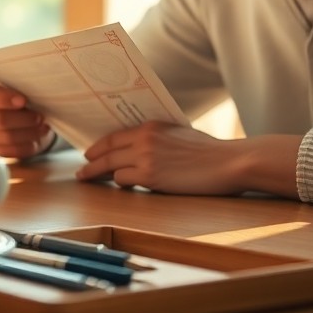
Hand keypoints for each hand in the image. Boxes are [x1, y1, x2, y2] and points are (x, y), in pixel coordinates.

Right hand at [0, 82, 52, 158]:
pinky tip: (35, 140)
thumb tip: (32, 92)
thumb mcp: (19, 86)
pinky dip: (26, 146)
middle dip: (23, 120)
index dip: (4, 99)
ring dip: (29, 133)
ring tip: (42, 128)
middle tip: (39, 117)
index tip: (23, 101)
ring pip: (6, 137)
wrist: (21, 114)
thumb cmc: (20, 97)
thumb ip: (19, 87)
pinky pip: (9, 152)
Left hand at [77, 122, 241, 194]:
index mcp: (150, 126)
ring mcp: (145, 157)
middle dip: (91, 162)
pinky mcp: (150, 176)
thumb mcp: (177, 135)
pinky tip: (119, 186)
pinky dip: (120, 183)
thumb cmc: (209, 151)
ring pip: (111, 166)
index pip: (115, 136)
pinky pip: (123, 180)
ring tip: (89, 179)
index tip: (90, 152)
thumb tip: (136, 147)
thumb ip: (155, 139)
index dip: (99, 145)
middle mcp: (143, 139)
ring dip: (100, 174)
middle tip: (82, 170)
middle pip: (107, 151)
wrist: (229, 162)